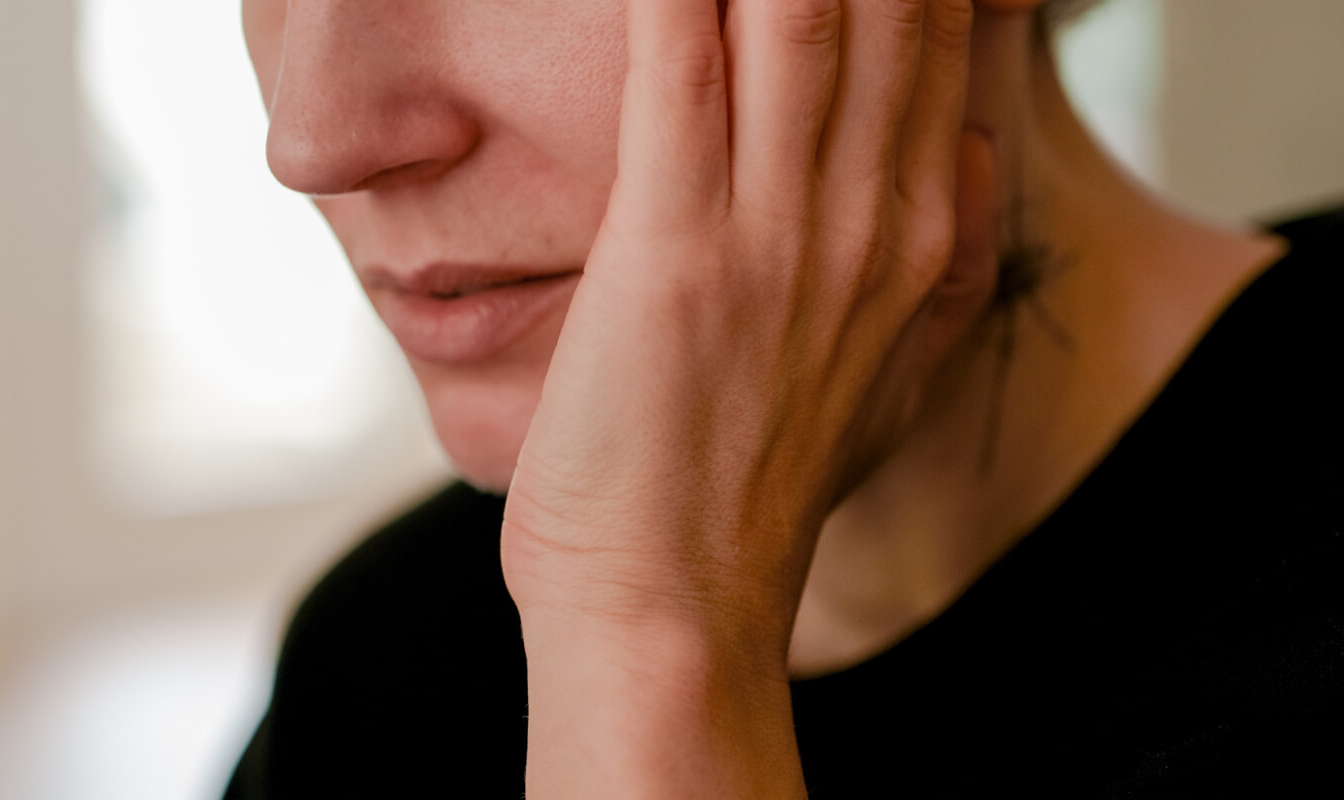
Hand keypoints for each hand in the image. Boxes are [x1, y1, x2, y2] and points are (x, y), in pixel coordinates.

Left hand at [502, 0, 995, 793]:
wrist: (675, 597)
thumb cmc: (758, 487)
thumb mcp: (891, 382)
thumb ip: (945, 270)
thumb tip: (972, 174)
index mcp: (921, 241)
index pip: (939, 44)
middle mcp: (871, 218)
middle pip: (884, 6)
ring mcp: (779, 232)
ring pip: (797, 16)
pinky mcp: (677, 252)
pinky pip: (682, 74)